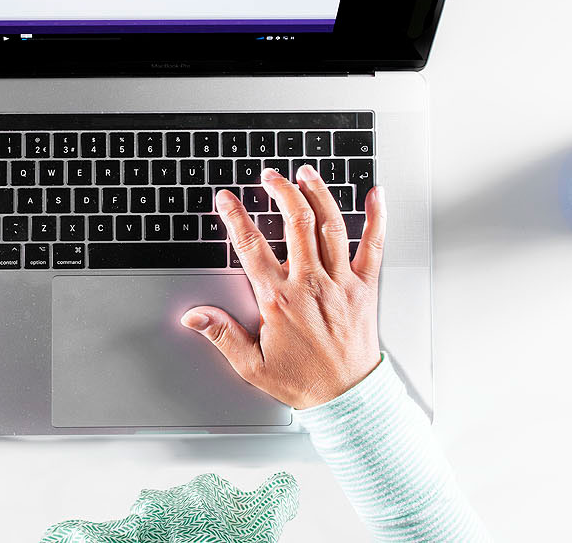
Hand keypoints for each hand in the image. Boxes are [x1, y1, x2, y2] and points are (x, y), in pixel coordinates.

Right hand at [180, 165, 386, 408]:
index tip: (227, 200)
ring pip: (330, 225)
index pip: (251, 247)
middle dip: (281, 191)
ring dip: (318, 193)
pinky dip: (376, 217)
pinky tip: (374, 195)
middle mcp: (311, 284)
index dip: (236, 217)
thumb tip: (194, 316)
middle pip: (296, 222)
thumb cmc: (303, 381)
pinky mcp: (365, 287)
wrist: (347, 398)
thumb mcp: (252, 364)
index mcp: (280, 299)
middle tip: (271, 176)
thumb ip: (222, 335)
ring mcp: (341, 282)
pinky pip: (373, 245)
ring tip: (306, 173)